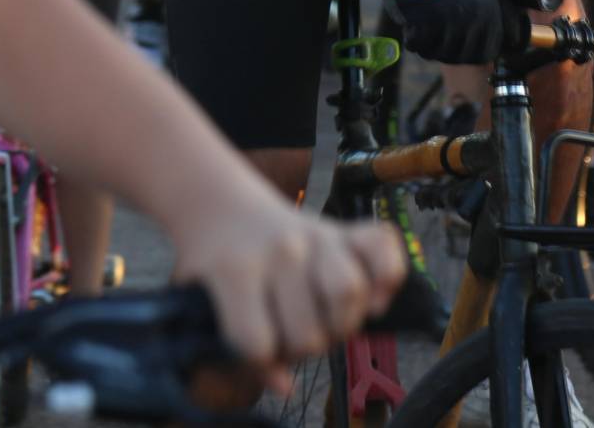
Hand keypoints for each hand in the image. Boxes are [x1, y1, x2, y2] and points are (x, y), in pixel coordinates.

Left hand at [173, 183, 405, 390]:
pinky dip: (388, 276)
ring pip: (350, 292)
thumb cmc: (213, 267)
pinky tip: (373, 297)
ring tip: (324, 316)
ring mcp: (317, 234)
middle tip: (289, 330)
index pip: (259, 346)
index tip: (254, 343)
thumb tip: (285, 387)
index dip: (259, 358)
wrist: (222, 207)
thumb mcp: (205, 307)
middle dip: (301, 347)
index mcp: (236, 269)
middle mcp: (281, 249)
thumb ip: (242, 351)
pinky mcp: (346, 228)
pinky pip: (385, 247)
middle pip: (309, 334)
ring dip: (341, 321)